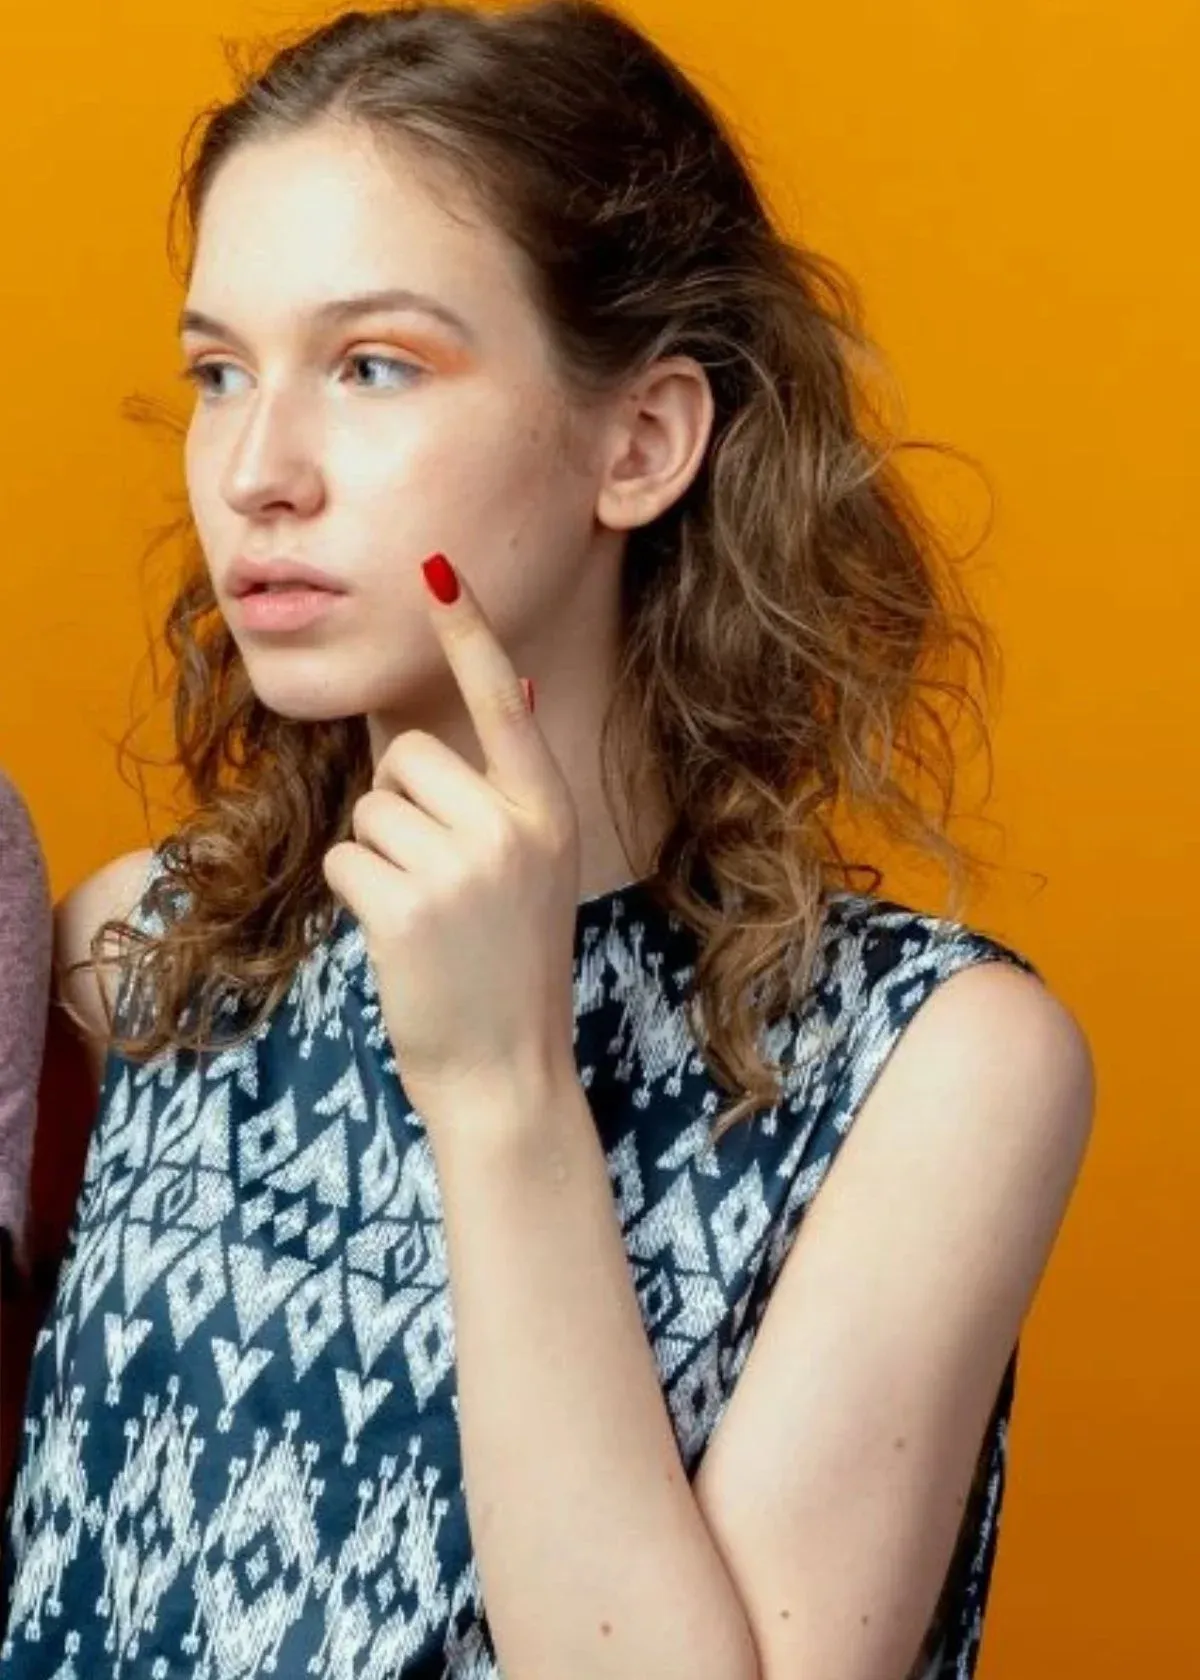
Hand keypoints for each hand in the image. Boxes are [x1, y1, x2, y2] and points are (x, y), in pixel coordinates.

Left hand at [322, 554, 582, 1126]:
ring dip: (375, 857)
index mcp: (548, 811)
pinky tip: (396, 937)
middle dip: (398, 807)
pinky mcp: (408, 906)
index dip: (469, 634)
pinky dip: (354, 894)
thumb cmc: (508, 967)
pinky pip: (344, 856)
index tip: (438, 567)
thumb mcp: (534, 871)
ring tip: (422, 914)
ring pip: (369, 808)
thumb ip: (507, 792)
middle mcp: (514, 827)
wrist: (507, 1072)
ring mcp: (464, 867)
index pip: (502, 701)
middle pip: (408, 757)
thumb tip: (506, 686)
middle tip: (434, 877)